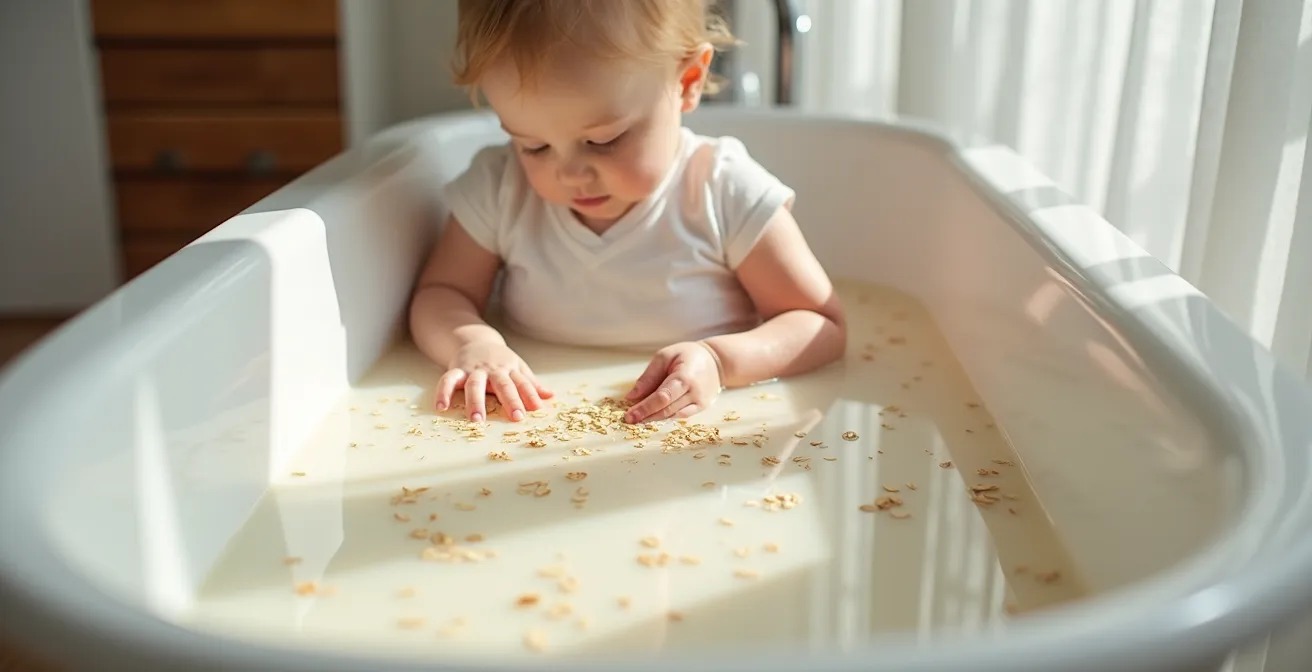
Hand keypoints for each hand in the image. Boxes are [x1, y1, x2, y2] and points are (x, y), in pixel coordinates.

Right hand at [435, 342, 552, 421]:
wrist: (474, 338)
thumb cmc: (499, 359)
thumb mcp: (517, 367)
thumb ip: (531, 384)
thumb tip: (550, 397)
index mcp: (510, 369)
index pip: (522, 383)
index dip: (529, 396)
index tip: (535, 410)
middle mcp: (493, 370)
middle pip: (503, 384)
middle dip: (510, 400)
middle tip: (516, 418)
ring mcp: (474, 369)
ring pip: (475, 385)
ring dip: (475, 402)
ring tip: (476, 421)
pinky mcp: (456, 369)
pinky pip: (448, 380)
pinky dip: (443, 393)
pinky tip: (441, 408)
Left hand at [624, 341, 723, 423]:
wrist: (716, 361)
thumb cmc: (688, 355)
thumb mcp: (665, 356)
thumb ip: (649, 376)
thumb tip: (632, 396)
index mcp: (685, 377)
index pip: (662, 397)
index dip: (645, 408)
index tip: (629, 415)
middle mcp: (695, 393)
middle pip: (667, 410)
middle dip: (646, 416)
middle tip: (629, 420)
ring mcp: (700, 403)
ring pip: (673, 416)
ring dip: (654, 419)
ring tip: (638, 419)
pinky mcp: (701, 408)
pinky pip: (681, 416)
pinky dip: (666, 417)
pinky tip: (653, 417)